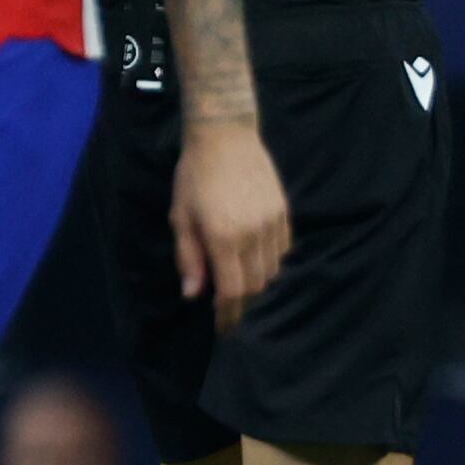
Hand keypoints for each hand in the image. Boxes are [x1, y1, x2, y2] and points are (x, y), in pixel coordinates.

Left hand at [172, 118, 291, 334]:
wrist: (226, 134)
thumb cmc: (194, 176)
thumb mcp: (181, 217)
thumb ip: (189, 257)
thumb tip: (193, 294)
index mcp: (223, 237)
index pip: (231, 291)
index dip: (228, 315)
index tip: (223, 330)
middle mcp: (252, 234)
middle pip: (255, 286)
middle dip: (242, 304)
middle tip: (231, 313)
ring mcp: (272, 222)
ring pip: (272, 270)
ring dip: (258, 283)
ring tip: (243, 287)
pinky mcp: (284, 212)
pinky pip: (282, 250)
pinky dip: (271, 263)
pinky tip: (257, 261)